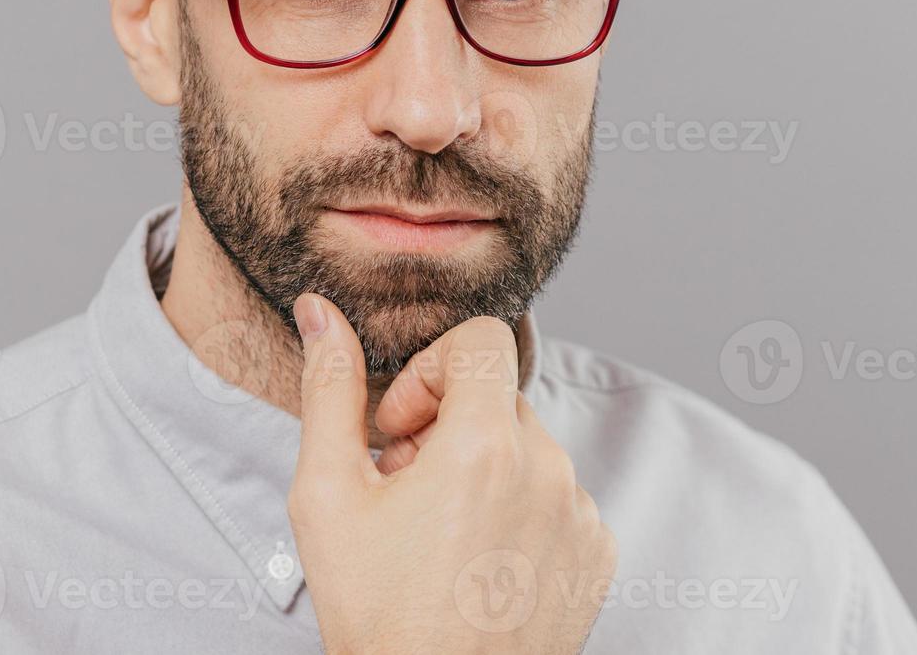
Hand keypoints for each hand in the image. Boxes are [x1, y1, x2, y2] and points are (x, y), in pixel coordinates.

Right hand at [288, 293, 615, 654]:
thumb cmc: (374, 608)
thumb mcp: (328, 492)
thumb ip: (329, 387)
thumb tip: (320, 309)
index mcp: (485, 445)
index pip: (481, 337)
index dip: (428, 369)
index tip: (398, 428)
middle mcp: (549, 470)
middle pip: (497, 397)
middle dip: (444, 424)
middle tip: (402, 486)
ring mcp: (580, 515)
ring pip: (526, 447)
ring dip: (480, 467)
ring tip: (436, 529)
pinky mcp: (596, 554)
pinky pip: (558, 496)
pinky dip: (518, 509)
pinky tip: (475, 558)